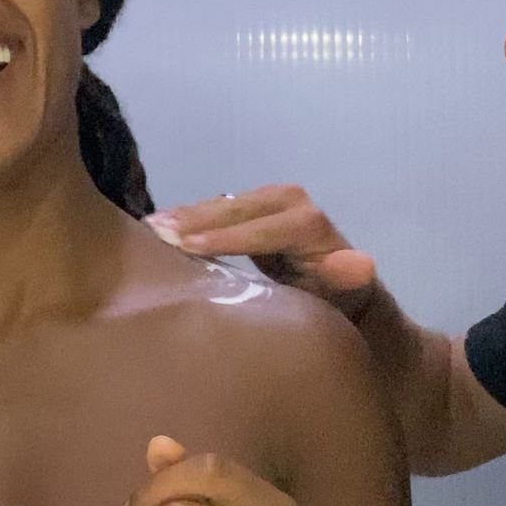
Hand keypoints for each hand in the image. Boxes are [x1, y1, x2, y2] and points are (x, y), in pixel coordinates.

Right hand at [144, 185, 376, 320]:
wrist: (339, 294)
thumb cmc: (337, 303)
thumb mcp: (346, 295)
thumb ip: (348, 278)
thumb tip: (360, 265)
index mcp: (310, 224)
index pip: (265, 227)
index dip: (227, 237)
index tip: (187, 247)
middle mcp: (291, 203)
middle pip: (237, 208)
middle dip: (195, 220)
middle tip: (153, 233)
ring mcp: (268, 202)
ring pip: (221, 205)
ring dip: (184, 216)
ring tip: (145, 228)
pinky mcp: (250, 209)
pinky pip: (216, 210)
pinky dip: (187, 218)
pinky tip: (154, 227)